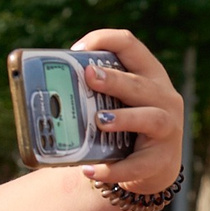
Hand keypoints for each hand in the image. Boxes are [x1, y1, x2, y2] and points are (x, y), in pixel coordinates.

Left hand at [73, 29, 183, 195]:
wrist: (150, 170)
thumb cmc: (124, 128)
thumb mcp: (114, 104)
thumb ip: (91, 94)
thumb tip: (42, 91)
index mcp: (148, 75)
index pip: (131, 46)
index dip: (106, 40)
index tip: (78, 50)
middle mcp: (163, 98)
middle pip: (140, 84)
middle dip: (115, 80)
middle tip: (90, 77)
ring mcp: (167, 129)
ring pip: (150, 118)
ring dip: (124, 118)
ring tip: (98, 121)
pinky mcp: (161, 160)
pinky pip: (137, 164)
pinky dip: (113, 168)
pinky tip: (90, 170)